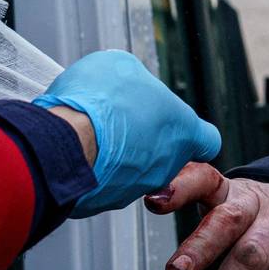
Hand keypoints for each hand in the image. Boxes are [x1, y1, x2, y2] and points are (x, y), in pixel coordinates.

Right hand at [35, 50, 220, 214]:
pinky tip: (74, 148)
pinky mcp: (103, 203)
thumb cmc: (99, 102)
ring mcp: (134, 189)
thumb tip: (128, 83)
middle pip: (163, 153)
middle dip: (143, 138)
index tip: (174, 123)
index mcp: (182, 131)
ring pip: (130, 170)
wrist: (61, 142)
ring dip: (115, 153)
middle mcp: (165, 166)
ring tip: (90, 130)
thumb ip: (136, 79)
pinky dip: (92, 168)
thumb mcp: (122, 66)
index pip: (208, 140)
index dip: (191, 131)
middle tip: (119, 119)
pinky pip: (101, 183)